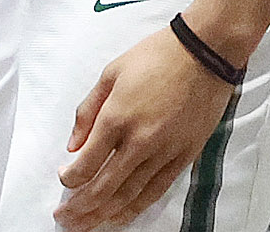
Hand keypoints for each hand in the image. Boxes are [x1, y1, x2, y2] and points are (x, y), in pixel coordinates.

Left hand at [54, 26, 241, 230]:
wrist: (204, 54)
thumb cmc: (155, 57)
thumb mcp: (110, 73)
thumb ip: (88, 111)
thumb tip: (74, 144)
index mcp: (117, 117)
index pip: (87, 163)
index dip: (71, 178)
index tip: (64, 179)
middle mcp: (140, 141)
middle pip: (105, 187)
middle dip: (82, 207)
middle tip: (66, 219)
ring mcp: (164, 152)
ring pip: (131, 195)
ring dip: (106, 214)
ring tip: (89, 226)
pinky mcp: (184, 156)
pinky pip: (157, 190)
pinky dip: (137, 207)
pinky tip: (123, 216)